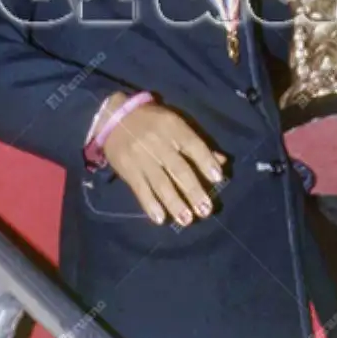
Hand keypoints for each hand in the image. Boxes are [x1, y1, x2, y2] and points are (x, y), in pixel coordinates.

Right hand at [103, 102, 227, 226]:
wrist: (115, 117)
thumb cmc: (153, 122)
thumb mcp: (176, 125)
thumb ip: (197, 144)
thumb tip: (221, 162)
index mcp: (172, 127)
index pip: (192, 145)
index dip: (205, 161)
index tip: (217, 179)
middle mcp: (157, 142)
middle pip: (178, 168)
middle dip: (193, 191)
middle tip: (206, 210)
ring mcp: (141, 156)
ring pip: (160, 182)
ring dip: (175, 203)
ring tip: (187, 220)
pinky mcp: (127, 169)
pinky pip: (140, 188)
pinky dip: (150, 204)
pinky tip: (161, 218)